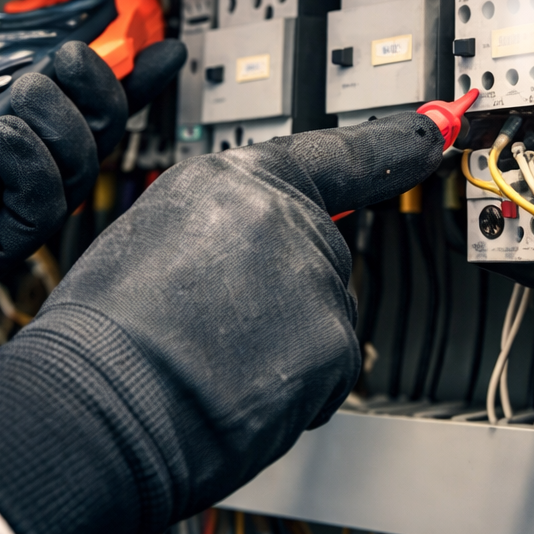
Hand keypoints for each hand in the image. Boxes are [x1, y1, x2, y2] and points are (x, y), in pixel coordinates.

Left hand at [0, 38, 185, 388]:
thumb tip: (25, 33)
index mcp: (16, 131)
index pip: (91, 104)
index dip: (133, 78)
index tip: (160, 49)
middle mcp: (24, 171)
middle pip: (102, 131)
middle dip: (98, 88)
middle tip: (64, 64)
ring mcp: (13, 208)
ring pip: (81, 165)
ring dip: (60, 120)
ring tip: (19, 99)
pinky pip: (41, 205)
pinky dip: (32, 162)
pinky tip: (5, 138)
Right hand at [0, 112, 445, 533]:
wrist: (94, 404)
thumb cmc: (100, 336)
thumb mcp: (149, 239)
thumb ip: (218, 230)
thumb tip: (243, 260)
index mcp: (232, 179)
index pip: (338, 155)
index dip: (396, 144)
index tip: (439, 128)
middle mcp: (283, 217)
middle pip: (319, 255)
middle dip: (282, 295)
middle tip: (213, 331)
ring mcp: (315, 279)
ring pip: (320, 318)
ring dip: (282, 348)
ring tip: (209, 364)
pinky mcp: (334, 344)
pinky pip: (325, 373)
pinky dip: (290, 394)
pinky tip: (234, 394)